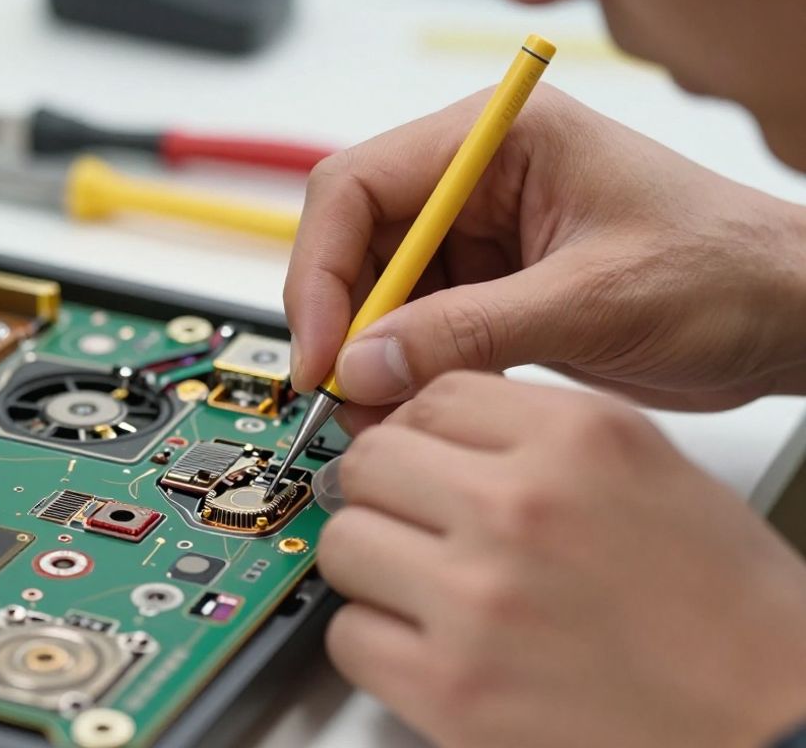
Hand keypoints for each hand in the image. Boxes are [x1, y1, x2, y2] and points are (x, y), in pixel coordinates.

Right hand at [285, 86, 805, 427]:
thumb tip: (365, 365)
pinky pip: (418, 330)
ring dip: (370, 359)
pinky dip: (406, 374)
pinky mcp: (491, 291)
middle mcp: (476, 182)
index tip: (322, 349)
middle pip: (358, 243)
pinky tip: (410, 412)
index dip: (321, 269)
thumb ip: (470, 330)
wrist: (787, 320)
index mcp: (496, 139)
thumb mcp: (592, 300)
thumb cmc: (724, 274)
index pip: (359, 186)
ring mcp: (482, 238)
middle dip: (344, 323)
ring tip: (377, 418)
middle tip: (342, 397)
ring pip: (380, 295)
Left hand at [318, 372, 805, 747]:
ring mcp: (478, 599)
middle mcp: (521, 507)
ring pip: (345, 543)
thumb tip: (433, 430)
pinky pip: (348, 635)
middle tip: (415, 523)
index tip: (424, 459)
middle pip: (371, 462)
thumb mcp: (650, 474)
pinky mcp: (451, 688)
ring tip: (426, 589)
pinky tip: (430, 646)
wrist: (770, 725)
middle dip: (385, 492)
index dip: (421, 430)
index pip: (434, 394)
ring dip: (374, 565)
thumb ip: (538, 439)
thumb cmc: (728, 616)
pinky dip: (377, 642)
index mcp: (580, 439)